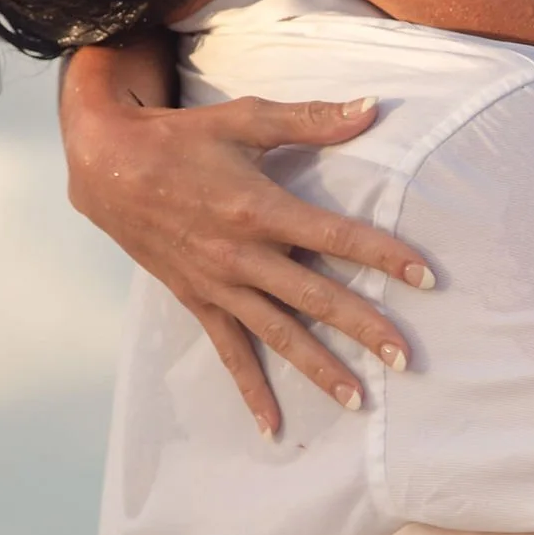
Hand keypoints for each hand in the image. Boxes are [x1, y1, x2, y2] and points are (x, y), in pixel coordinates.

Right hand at [63, 49, 433, 436]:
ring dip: (319, 369)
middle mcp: (243, 255)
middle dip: (363, 328)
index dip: (384, 255)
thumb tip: (372, 107)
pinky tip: (273, 427)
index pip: (337, 237)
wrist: (106, 166)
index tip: (427, 278)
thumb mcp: (244, 119)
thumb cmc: (180, 137)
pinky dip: (250, 390)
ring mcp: (220, 284)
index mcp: (260, 209)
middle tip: (406, 358)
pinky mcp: (198, 301)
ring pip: (278, 334)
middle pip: (316, 298)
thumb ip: (310, 119)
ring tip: (358, 400)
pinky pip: (229, 353)